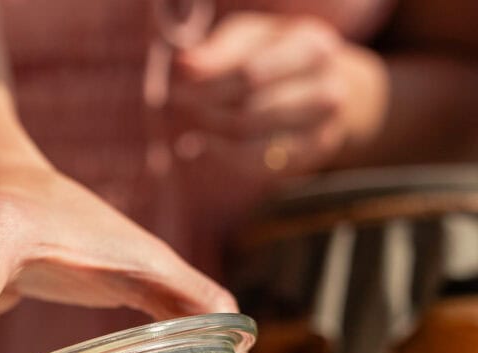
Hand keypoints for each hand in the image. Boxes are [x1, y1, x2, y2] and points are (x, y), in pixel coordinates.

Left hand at [170, 12, 385, 178]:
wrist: (325, 86)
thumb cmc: (275, 56)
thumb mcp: (250, 39)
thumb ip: (218, 51)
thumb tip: (183, 66)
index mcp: (310, 45)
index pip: (249, 73)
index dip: (207, 83)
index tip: (177, 86)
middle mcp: (325, 86)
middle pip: (250, 109)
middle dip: (208, 108)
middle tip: (181, 104)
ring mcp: (323, 126)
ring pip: (252, 139)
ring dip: (214, 133)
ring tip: (195, 123)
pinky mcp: (312, 154)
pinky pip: (258, 162)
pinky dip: (225, 155)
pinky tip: (207, 145)